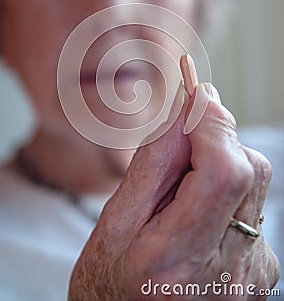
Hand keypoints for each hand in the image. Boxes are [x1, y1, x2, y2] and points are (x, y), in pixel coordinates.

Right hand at [69, 83, 279, 299]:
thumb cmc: (111, 278)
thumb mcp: (117, 219)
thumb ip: (155, 160)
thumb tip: (189, 107)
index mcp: (176, 261)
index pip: (223, 173)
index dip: (213, 124)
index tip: (195, 94)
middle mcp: (226, 273)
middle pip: (247, 171)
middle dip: (216, 138)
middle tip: (180, 145)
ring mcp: (251, 275)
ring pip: (254, 182)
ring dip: (223, 163)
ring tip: (184, 191)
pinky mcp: (262, 270)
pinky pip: (254, 205)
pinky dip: (229, 190)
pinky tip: (201, 212)